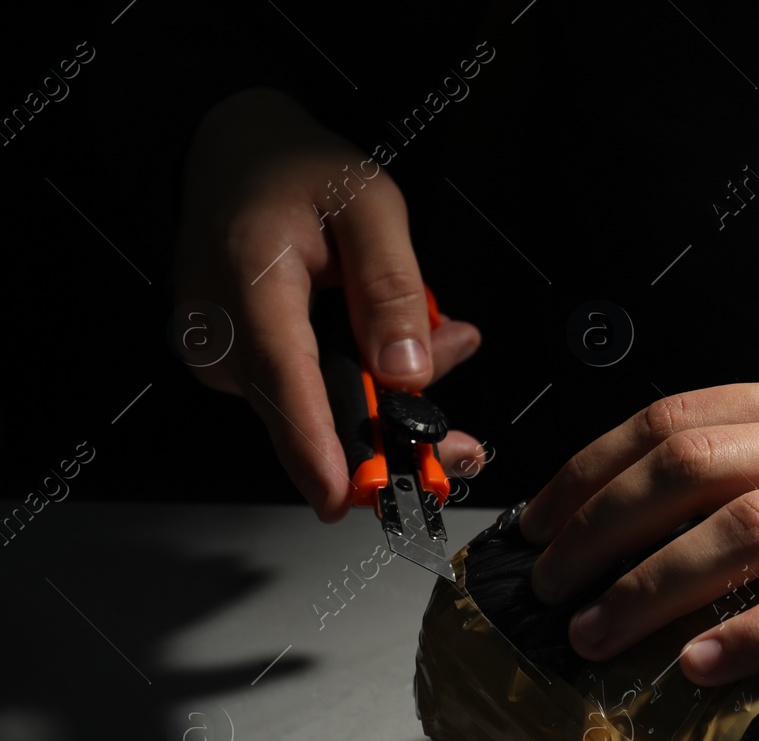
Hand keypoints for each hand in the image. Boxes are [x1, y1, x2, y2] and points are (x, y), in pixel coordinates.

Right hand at [174, 87, 484, 520]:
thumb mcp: (372, 205)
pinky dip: (361, 383)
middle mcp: (225, 332)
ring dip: (385, 397)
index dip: (316, 446)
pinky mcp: (240, 369)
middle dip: (390, 429)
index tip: (342, 496)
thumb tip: (408, 371)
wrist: (236, 152)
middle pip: (307, 415)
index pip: (285, 379)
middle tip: (459, 435)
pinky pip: (309, 397)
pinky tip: (391, 346)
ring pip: (317, 412)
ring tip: (438, 341)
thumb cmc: (299, 172)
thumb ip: (392, 287)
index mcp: (251, 281)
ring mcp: (226, 357)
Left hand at [520, 363, 758, 686]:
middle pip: (689, 471)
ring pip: (744, 531)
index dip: (593, 468)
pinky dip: (758, 630)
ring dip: (653, 585)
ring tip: (595, 634)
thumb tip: (699, 474)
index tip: (541, 518)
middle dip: (598, 530)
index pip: (677, 419)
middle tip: (547, 587)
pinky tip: (702, 663)